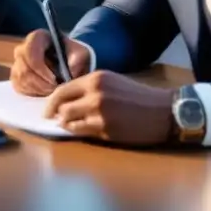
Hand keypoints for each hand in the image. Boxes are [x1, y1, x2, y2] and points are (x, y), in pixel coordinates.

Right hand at [10, 29, 90, 95]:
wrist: (69, 62)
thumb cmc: (74, 55)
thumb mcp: (81, 54)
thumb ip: (77, 61)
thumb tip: (71, 72)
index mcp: (38, 37)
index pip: (30, 51)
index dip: (40, 68)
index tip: (55, 80)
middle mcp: (23, 48)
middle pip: (24, 68)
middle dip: (41, 83)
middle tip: (56, 90)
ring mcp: (18, 63)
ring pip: (21, 79)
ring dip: (38, 89)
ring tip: (53, 90)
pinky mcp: (16, 76)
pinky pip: (20, 87)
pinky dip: (33, 92)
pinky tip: (45, 91)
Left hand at [44, 70, 175, 145]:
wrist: (163, 111)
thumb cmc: (138, 96)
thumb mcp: (112, 82)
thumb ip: (90, 88)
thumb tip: (68, 101)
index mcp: (95, 78)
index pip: (63, 89)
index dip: (52, 101)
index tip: (47, 109)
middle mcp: (94, 93)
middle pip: (62, 106)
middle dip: (55, 114)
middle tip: (54, 119)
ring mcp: (99, 113)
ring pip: (69, 120)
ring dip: (66, 124)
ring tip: (68, 125)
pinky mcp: (105, 130)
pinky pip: (82, 132)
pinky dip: (77, 132)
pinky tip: (80, 131)